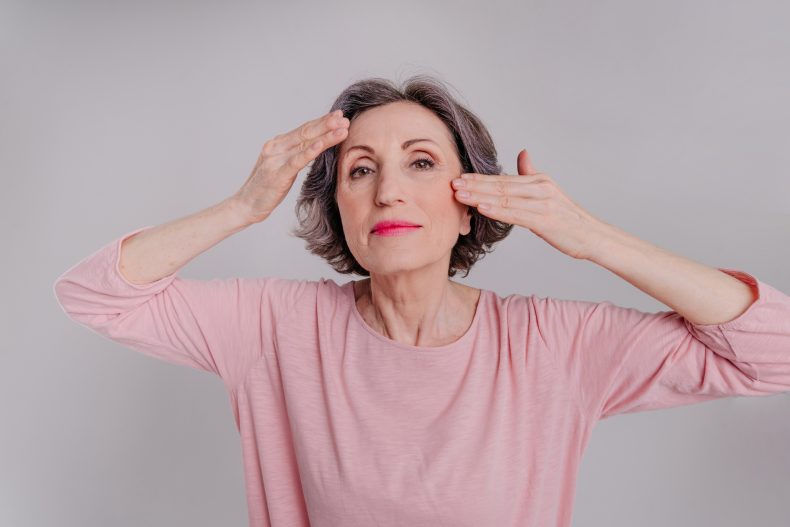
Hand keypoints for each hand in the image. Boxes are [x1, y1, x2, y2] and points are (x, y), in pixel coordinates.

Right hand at [233, 109, 349, 223]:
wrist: (246, 205)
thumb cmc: (266, 188)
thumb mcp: (282, 167)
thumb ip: (295, 156)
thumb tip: (316, 148)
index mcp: (277, 144)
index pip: (304, 129)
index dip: (322, 122)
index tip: (339, 116)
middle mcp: (276, 147)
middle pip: (306, 132)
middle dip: (327, 124)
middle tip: (344, 118)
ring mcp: (275, 159)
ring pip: (305, 143)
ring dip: (326, 136)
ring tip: (342, 130)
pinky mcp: (277, 174)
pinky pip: (297, 160)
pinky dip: (310, 151)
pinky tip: (322, 144)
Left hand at [451, 149, 609, 259]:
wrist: (592, 236)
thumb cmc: (568, 219)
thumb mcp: (549, 192)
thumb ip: (531, 174)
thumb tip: (522, 153)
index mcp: (539, 181)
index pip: (503, 179)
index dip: (479, 179)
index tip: (459, 177)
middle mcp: (540, 188)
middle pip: (500, 186)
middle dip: (474, 185)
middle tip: (451, 184)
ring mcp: (543, 203)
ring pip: (505, 198)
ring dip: (479, 196)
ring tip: (459, 195)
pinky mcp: (545, 219)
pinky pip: (516, 214)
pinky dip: (497, 210)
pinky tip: (481, 208)